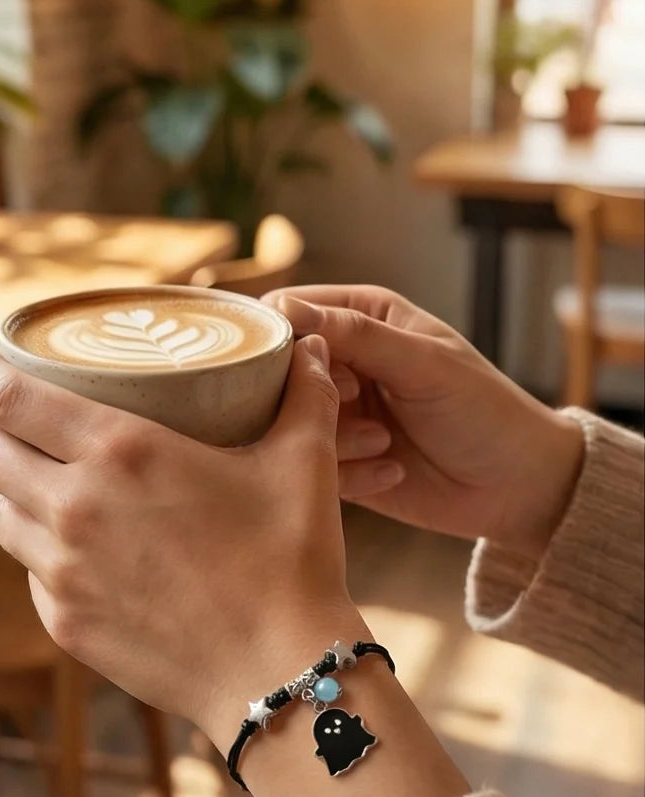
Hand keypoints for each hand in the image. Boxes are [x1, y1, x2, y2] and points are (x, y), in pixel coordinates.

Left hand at [0, 337, 367, 747]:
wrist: (278, 672)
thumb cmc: (290, 560)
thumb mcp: (303, 463)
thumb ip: (305, 396)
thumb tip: (312, 347)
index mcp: (120, 452)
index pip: (14, 399)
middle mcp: (74, 507)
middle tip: (3, 414)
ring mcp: (63, 572)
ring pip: (1, 513)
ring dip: (9, 487)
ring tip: (36, 477)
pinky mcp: (65, 623)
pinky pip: (31, 572)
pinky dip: (41, 550)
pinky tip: (74, 547)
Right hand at [265, 286, 583, 555]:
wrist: (517, 488)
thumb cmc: (484, 411)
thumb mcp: (425, 364)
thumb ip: (357, 336)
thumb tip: (284, 307)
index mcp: (362, 317)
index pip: (290, 310)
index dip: (281, 335)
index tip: (297, 363)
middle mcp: (343, 361)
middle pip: (279, 370)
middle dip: (308, 394)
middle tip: (351, 403)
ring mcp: (337, 412)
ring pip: (290, 421)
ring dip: (336, 438)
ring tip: (386, 442)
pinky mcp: (337, 461)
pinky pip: (310, 464)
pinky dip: (348, 472)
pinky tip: (392, 469)